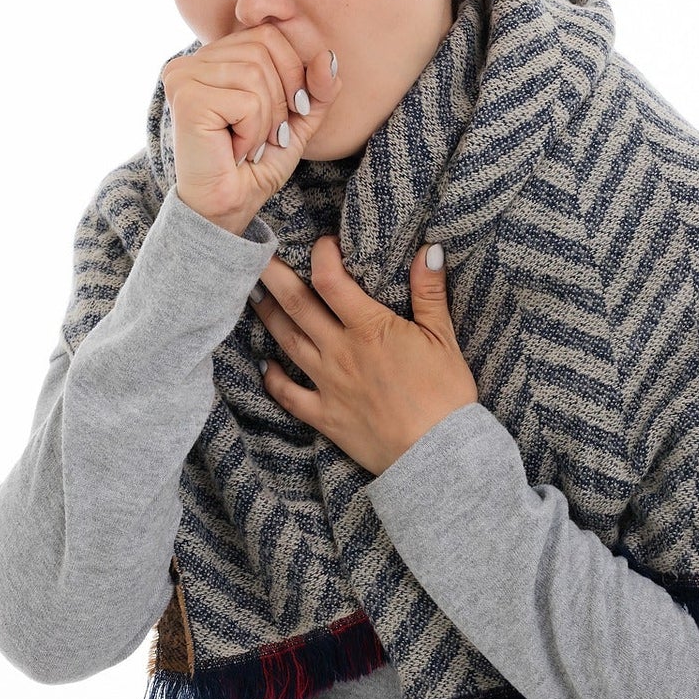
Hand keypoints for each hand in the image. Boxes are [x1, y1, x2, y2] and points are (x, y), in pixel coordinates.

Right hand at [162, 25, 342, 235]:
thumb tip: (328, 57)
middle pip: (264, 48)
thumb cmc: (255, 164)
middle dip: (281, 98)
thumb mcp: (297, 120)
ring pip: (256, 75)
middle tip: (264, 135)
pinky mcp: (186, 97)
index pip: (269, 34)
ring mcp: (184, 76)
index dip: (292, 71)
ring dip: (266, 120)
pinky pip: (247, 101)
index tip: (288, 114)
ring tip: (247, 144)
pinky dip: (253, 133)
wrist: (228, 207)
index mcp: (215, 57)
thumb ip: (316, 88)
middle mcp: (192, 60)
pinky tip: (234, 150)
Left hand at [248, 236, 476, 475]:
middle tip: (257, 254)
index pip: (330, 279)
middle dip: (274, 275)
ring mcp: (327, 384)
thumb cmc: (445, 396)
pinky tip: (265, 364)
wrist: (438, 456)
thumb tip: (430, 248)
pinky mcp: (325, 416)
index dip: (321, 254)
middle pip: (296, 304)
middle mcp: (339, 352)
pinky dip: (272, 378)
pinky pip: (288, 395)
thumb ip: (429, 292)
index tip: (322, 243)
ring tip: (253, 294)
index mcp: (368, 329)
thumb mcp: (443, 338)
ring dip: (267, 315)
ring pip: (287, 342)